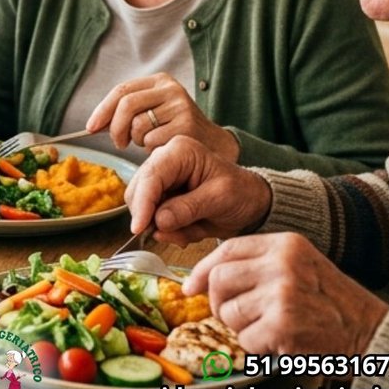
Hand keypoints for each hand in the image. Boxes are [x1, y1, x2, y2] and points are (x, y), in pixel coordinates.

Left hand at [86, 73, 239, 160]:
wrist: (212, 145)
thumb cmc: (174, 130)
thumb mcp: (152, 113)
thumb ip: (126, 113)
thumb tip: (93, 125)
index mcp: (160, 81)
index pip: (122, 90)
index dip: (103, 109)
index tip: (90, 127)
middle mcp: (170, 89)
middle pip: (127, 105)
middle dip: (115, 127)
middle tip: (118, 143)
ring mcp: (180, 106)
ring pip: (138, 125)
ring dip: (136, 140)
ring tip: (149, 142)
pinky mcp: (186, 125)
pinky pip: (152, 140)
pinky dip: (150, 150)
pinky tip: (162, 148)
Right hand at [125, 135, 272, 244]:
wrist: (251, 202)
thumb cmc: (241, 193)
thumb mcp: (220, 198)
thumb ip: (188, 209)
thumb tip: (158, 222)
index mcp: (179, 151)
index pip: (150, 177)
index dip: (142, 204)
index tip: (139, 229)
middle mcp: (163, 160)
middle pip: (138, 191)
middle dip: (150, 217)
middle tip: (173, 236)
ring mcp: (160, 178)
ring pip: (140, 206)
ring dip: (159, 226)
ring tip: (186, 234)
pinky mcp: (160, 195)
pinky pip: (150, 217)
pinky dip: (165, 230)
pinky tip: (185, 231)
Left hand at [184, 233, 388, 357]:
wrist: (371, 332)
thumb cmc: (330, 304)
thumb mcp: (298, 268)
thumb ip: (255, 267)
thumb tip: (198, 282)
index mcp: (286, 245)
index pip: (227, 250)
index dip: (202, 270)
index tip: (190, 288)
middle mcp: (283, 264)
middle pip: (220, 280)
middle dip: (220, 303)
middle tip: (239, 316)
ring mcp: (283, 293)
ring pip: (228, 312)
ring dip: (242, 328)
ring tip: (270, 327)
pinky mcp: (282, 324)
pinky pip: (246, 338)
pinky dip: (258, 347)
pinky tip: (281, 341)